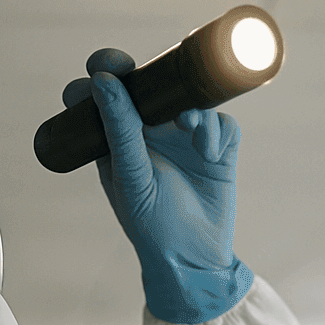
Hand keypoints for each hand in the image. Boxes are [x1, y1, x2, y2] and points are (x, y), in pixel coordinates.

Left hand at [61, 48, 252, 323]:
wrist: (193, 260)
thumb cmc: (152, 226)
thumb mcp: (130, 177)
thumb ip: (119, 129)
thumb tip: (103, 80)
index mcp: (120, 140)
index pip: (108, 95)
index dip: (105, 72)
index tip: (105, 65)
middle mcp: (152, 133)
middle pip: (152, 84)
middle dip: (154, 72)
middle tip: (152, 71)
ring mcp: (186, 139)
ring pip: (191, 98)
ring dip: (192, 106)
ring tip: (190, 127)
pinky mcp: (217, 149)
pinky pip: (221, 122)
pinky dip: (215, 131)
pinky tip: (208, 153)